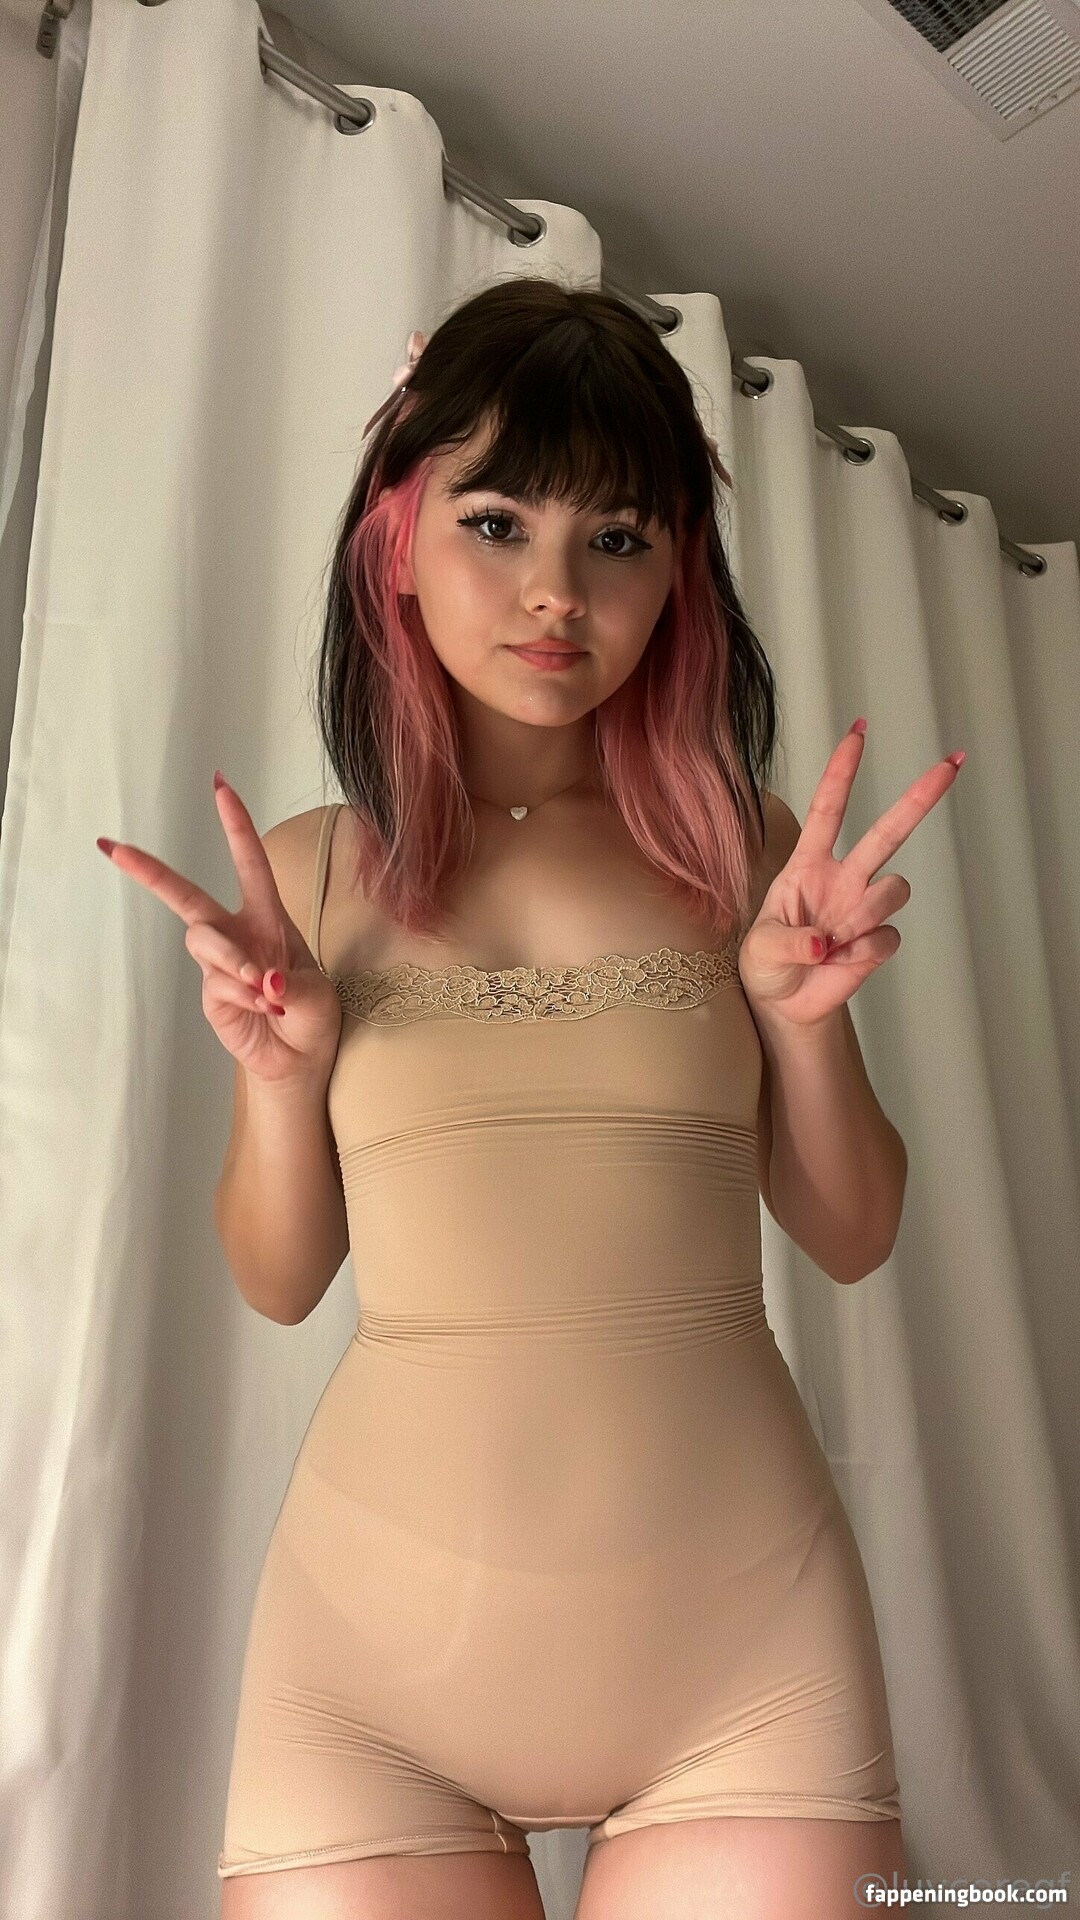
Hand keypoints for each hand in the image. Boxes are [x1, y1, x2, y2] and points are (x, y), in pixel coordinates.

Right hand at [96, 776, 341, 1086]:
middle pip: (185, 896)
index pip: (249, 863)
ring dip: (235, 961)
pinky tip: (266, 1010)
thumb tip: (263, 979)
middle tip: (115, 848)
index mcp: (267, 918)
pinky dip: (245, 996)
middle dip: (150, 872)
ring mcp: (219, 965)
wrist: (302, 1059)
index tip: (219, 786)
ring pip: (205, 942)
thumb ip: (291, 983)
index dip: (235, 825)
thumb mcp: (316, 994)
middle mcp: (237, 933)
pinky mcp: (211, 995)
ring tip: (267, 991)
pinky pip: (218, 984)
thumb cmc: (313, 1016)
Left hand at [737, 721, 965, 1028]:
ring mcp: (863, 909)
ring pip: (894, 887)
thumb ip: (787, 941)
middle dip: (920, 797)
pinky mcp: (878, 942)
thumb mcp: (759, 950)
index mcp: (808, 865)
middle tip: (952, 763)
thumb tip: (823, 941)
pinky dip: (863, 952)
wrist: (783, 1005)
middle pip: (888, 831)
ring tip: (832, 941)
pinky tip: (841, 963)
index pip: (828, 808)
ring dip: (866, 913)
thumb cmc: (766, 965)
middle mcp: (843, 879)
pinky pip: (887, 936)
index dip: (842, 771)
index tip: (858, 732)